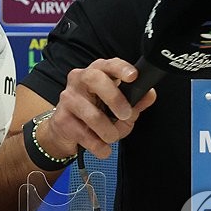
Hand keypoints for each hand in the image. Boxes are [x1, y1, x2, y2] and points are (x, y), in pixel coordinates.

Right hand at [39, 58, 157, 159]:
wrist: (65, 133)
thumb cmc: (95, 115)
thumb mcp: (120, 109)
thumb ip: (136, 102)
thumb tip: (150, 94)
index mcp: (97, 72)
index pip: (108, 64)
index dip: (121, 68)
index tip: (133, 76)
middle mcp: (79, 80)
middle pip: (95, 79)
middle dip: (114, 98)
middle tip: (126, 115)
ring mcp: (68, 98)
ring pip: (92, 115)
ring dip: (108, 132)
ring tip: (111, 137)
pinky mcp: (61, 119)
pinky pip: (85, 135)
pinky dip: (99, 146)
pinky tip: (101, 147)